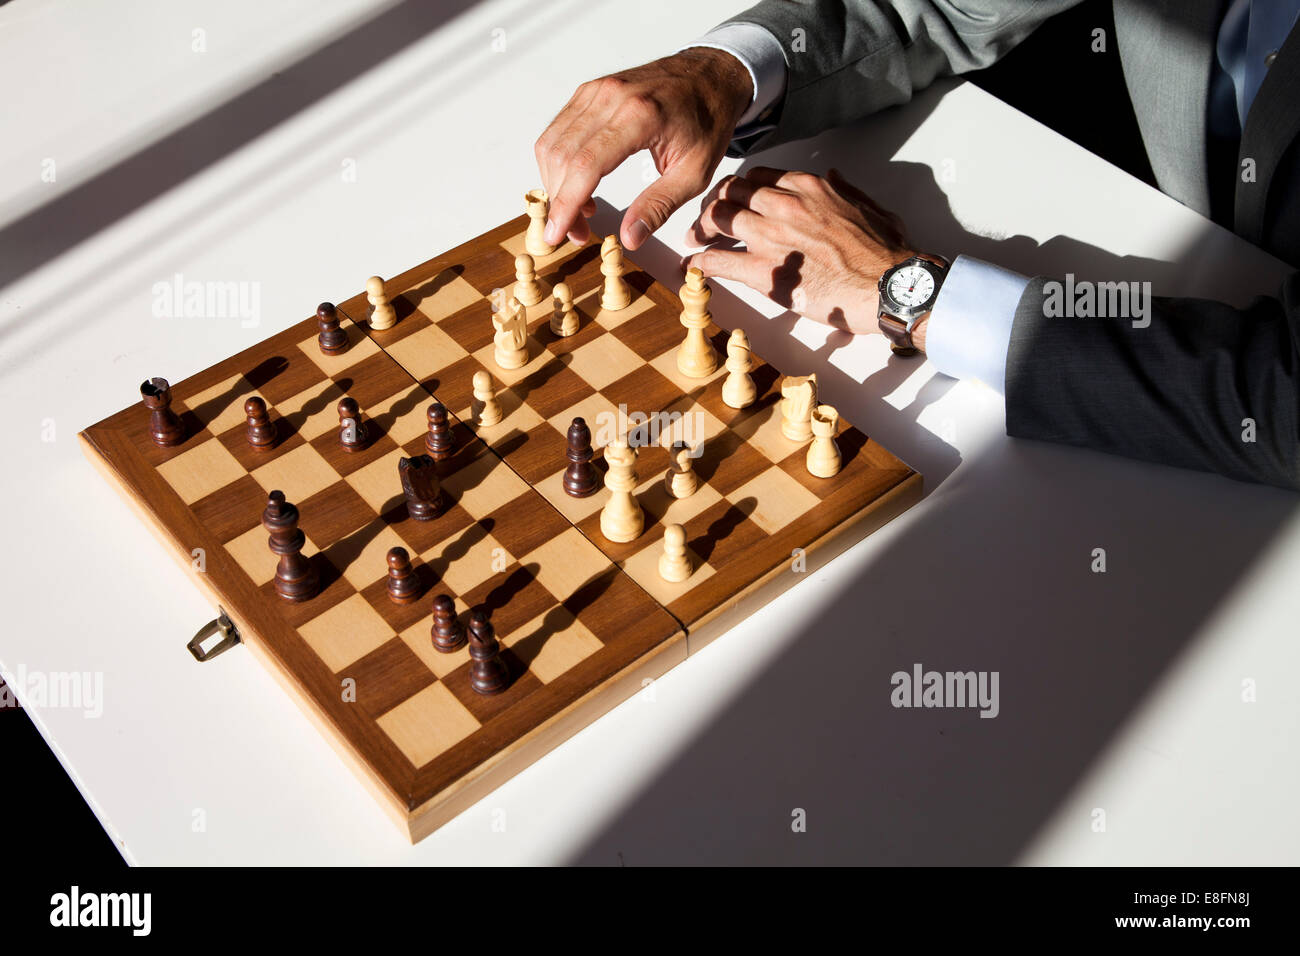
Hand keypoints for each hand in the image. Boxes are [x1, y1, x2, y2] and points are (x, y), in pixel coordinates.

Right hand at [534, 48, 751, 250]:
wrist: (710, 75)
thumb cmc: (708, 120)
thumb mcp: (695, 173)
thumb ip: (659, 206)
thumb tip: (629, 239)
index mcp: (639, 116)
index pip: (585, 166)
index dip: (565, 205)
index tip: (556, 234)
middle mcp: (610, 97)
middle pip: (562, 158)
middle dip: (560, 202)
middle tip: (577, 232)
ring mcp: (596, 90)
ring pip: (552, 144)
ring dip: (556, 184)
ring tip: (581, 211)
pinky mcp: (590, 91)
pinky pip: (558, 130)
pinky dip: (559, 163)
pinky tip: (579, 185)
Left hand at [685, 167, 926, 346]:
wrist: (888, 285)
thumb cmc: (883, 252)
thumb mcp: (868, 205)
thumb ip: (845, 188)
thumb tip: (833, 176)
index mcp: (807, 187)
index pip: (756, 177)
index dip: (738, 189)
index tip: (734, 200)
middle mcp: (784, 204)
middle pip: (730, 192)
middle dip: (714, 204)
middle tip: (706, 220)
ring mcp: (771, 236)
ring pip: (717, 219)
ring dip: (700, 230)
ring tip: (694, 240)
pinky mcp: (765, 271)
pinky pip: (719, 261)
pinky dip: (699, 263)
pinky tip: (692, 267)